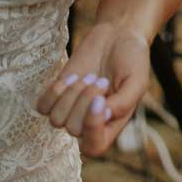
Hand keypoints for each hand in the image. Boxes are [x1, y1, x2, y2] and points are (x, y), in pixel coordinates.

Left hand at [36, 22, 150, 157]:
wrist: (117, 35)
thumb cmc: (132, 59)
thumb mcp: (137, 80)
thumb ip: (124, 102)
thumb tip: (102, 116)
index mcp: (111, 126)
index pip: (93, 146)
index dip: (91, 128)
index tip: (100, 100)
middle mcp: (88, 123)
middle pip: (73, 129)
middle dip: (85, 100)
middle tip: (101, 79)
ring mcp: (70, 110)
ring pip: (56, 119)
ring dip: (71, 95)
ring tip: (88, 76)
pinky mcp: (57, 94)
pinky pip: (43, 106)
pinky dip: (54, 92)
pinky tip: (70, 78)